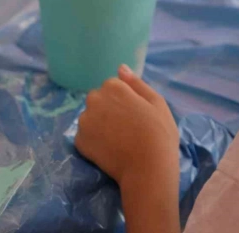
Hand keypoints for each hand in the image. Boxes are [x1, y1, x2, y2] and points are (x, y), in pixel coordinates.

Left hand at [75, 65, 179, 187]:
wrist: (148, 169)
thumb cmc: (159, 134)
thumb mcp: (157, 102)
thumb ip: (136, 83)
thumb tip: (120, 68)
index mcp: (113, 86)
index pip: (112, 87)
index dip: (124, 101)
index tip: (134, 115)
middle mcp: (94, 99)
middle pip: (98, 100)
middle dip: (107, 110)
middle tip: (126, 128)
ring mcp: (84, 120)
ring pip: (90, 117)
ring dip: (99, 124)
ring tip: (117, 140)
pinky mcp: (79, 140)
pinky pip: (85, 136)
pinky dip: (93, 142)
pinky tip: (109, 150)